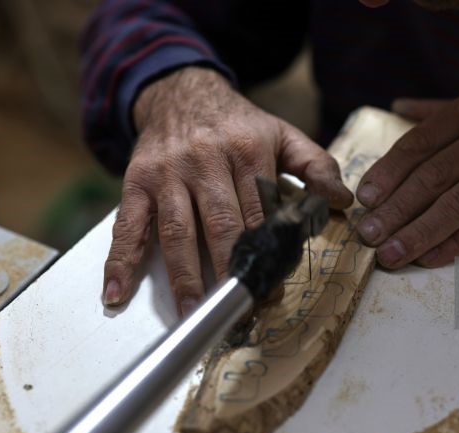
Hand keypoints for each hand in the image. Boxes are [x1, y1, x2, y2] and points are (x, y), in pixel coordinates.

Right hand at [103, 67, 352, 313]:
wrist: (181, 93)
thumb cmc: (238, 124)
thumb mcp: (282, 134)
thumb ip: (316, 165)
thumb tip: (342, 201)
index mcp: (247, 151)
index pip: (260, 212)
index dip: (266, 253)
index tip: (273, 288)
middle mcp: (204, 161)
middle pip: (220, 226)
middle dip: (230, 272)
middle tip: (238, 310)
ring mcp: (167, 173)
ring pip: (177, 231)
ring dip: (184, 277)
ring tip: (192, 314)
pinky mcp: (136, 182)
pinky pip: (127, 225)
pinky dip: (119, 261)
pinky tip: (115, 293)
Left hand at [355, 89, 458, 268]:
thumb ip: (440, 111)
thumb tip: (398, 106)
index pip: (419, 144)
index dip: (388, 173)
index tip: (364, 198)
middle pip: (432, 177)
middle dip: (395, 210)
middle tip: (367, 234)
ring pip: (456, 204)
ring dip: (418, 233)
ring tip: (390, 254)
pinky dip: (458, 243)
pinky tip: (432, 258)